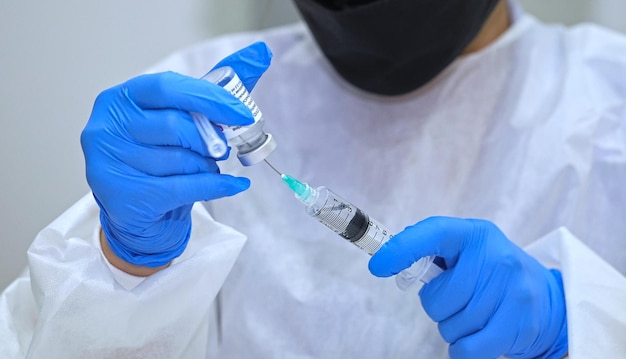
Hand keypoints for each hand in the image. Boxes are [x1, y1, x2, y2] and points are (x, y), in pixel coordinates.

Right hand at [81, 42, 271, 267]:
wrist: (141, 209)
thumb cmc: (162, 153)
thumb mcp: (185, 114)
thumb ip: (219, 85)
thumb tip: (262, 53)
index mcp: (123, 97)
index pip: (169, 87)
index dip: (209, 99)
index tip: (242, 112)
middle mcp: (108, 125)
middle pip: (175, 126)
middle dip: (209, 139)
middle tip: (222, 148)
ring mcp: (110, 161)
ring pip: (179, 160)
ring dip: (207, 166)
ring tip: (208, 167)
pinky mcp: (122, 194)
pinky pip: (183, 187)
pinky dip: (216, 186)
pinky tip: (234, 185)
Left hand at [369, 217, 567, 358]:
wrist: (547, 299)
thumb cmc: (491, 274)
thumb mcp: (467, 251)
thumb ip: (432, 251)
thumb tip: (385, 258)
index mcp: (475, 235)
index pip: (433, 233)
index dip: (402, 249)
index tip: (378, 266)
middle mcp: (496, 258)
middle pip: (437, 298)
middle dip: (438, 306)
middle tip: (457, 300)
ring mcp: (512, 290)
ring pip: (451, 326)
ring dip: (453, 328)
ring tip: (473, 315)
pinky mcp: (520, 323)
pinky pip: (469, 349)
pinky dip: (462, 350)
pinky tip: (474, 339)